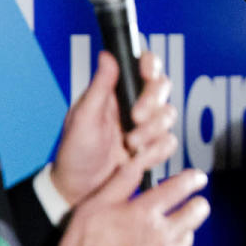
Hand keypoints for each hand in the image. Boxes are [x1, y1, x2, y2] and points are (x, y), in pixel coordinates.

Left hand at [52, 51, 175, 206]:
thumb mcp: (83, 118)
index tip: (148, 73)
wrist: (80, 189)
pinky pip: (169, 142)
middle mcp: (135, 104)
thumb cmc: (75, 152)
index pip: (142, 67)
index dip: (151, 64)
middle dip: (152, 103)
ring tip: (130, 144)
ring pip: (169, 115)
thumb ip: (100, 87)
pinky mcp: (154, 146)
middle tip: (135, 118)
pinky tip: (138, 157)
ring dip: (151, 132)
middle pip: (162, 88)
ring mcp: (147, 126)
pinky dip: (155, 151)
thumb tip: (107, 56)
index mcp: (116, 92)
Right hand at [57, 139, 209, 245]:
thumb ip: (120, 183)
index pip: (181, 187)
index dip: (193, 179)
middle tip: (194, 203)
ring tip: (176, 231)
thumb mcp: (94, 206)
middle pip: (197, 213)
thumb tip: (137, 163)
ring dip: (185, 233)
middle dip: (197, 205)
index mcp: (145, 212)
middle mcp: (161, 234)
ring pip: (188, 240)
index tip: (198, 178)